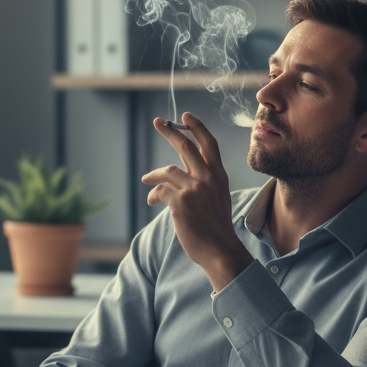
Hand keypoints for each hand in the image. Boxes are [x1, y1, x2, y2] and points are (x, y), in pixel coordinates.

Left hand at [142, 113, 253, 291]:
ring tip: (147, 180)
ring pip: (167, 170)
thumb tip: (174, 178)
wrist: (219, 250)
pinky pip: (160, 191)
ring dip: (154, 175)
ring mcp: (194, 189)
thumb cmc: (215, 228)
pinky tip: (153, 201)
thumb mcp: (217, 199)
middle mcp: (208, 178)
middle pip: (186, 146)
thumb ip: (202, 183)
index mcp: (219, 175)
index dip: (196, 127)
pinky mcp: (180, 202)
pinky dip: (154, 195)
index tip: (185, 116)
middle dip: (170, 131)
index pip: (208, 144)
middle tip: (158, 122)